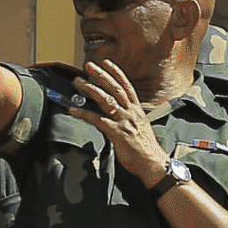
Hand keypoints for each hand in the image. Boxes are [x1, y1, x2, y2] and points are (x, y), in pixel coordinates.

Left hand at [66, 61, 171, 190]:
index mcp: (137, 111)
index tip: (107, 63)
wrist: (153, 164)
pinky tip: (74, 110)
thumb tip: (116, 118)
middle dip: (101, 75)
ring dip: (91, 89)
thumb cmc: (146, 150)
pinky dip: (84, 114)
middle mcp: (131, 113)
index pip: (127, 87)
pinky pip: (98, 120)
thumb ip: (128, 120)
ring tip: (78, 82)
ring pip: (106, 100)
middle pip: (115, 89)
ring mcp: (124, 122)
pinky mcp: (117, 133)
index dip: (116, 73)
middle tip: (89, 65)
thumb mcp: (140, 129)